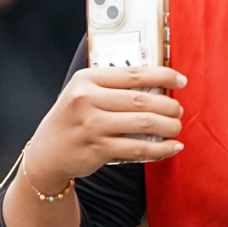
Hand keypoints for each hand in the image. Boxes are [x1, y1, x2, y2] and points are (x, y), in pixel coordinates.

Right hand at [25, 65, 185, 186]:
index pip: (133, 73)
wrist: (47, 153)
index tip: (180, 81)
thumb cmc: (73, 119)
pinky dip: (160, 149)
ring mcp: (91, 126)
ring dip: (168, 126)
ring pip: (143, 124)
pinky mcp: (97, 149)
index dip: (163, 76)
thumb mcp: (83, 93)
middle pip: (141, 100)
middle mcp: (87, 100)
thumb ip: (113, 87)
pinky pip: (137, 148)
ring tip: (177, 127)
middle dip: (168, 106)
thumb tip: (158, 86)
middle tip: (178, 110)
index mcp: (86, 79)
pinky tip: (172, 147)